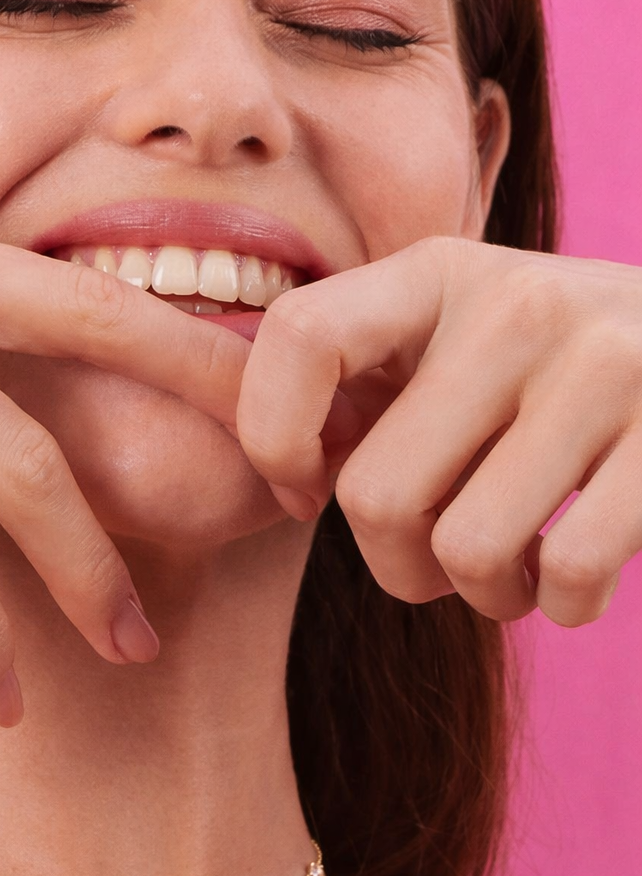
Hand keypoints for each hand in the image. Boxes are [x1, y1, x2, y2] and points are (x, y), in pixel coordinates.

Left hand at [236, 235, 641, 626]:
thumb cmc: (563, 372)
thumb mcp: (466, 336)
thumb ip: (374, 381)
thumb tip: (288, 475)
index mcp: (439, 271)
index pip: (298, 340)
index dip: (271, 439)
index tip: (305, 492)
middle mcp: (516, 302)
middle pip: (375, 494)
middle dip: (396, 565)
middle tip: (441, 562)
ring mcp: (603, 364)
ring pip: (466, 552)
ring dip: (484, 595)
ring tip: (516, 571)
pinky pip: (565, 573)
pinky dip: (562, 604)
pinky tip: (578, 578)